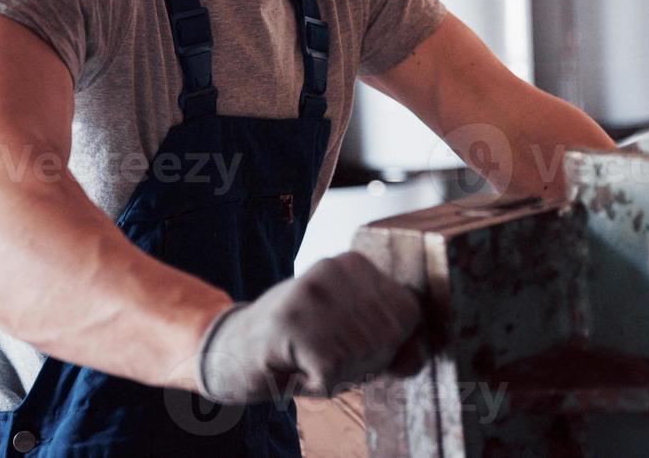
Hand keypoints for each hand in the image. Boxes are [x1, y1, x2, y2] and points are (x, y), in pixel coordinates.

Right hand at [195, 251, 421, 401]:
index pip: (409, 314)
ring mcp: (314, 291)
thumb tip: (418, 357)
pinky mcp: (293, 322)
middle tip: (322, 353)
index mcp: (357, 263)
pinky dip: (317, 385)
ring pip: (364, 355)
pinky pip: (334, 373)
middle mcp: (338, 267)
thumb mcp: (354, 339)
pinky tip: (295, 367)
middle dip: (363, 361)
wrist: (230, 349)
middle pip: (388, 337)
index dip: (385, 344)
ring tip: (308, 358)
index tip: (346, 341)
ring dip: (339, 373)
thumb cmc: (299, 346)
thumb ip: (393, 346)